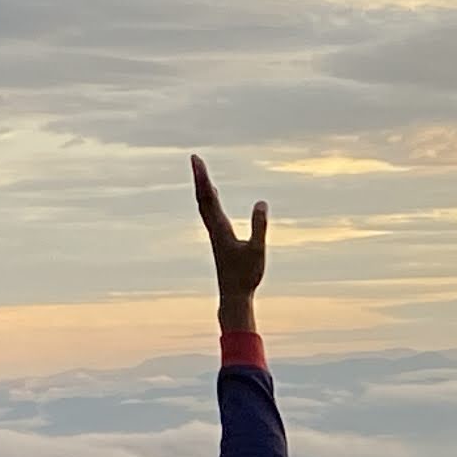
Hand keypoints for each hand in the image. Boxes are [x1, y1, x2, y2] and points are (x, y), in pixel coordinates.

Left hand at [192, 158, 266, 315]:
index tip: (195, 160)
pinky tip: (214, 201)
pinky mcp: (219, 241)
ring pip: (205, 207)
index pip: (209, 197)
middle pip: (203, 199)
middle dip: (200, 178)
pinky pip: (211, 215)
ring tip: (201, 174)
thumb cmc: (245, 276)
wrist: (233, 297)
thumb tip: (261, 202)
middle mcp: (213, 230)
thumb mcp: (257, 250)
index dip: (202, 178)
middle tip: (195, 159)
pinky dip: (210, 201)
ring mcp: (215, 236)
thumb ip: (259, 225)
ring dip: (203, 189)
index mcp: (220, 229)